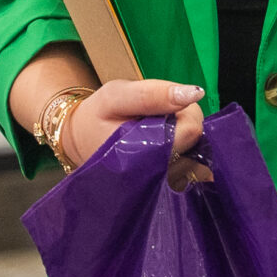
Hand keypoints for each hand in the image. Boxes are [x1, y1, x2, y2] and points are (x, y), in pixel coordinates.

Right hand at [59, 79, 205, 169]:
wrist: (80, 139)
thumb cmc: (99, 115)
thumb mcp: (117, 95)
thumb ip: (154, 94)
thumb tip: (195, 93)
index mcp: (142, 156)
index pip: (191, 131)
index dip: (184, 112)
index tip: (163, 107)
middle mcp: (155, 176)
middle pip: (196, 140)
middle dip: (183, 121)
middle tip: (155, 116)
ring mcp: (162, 183)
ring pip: (195, 149)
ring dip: (181, 133)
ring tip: (154, 128)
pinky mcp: (165, 182)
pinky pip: (189, 160)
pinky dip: (181, 145)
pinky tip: (160, 141)